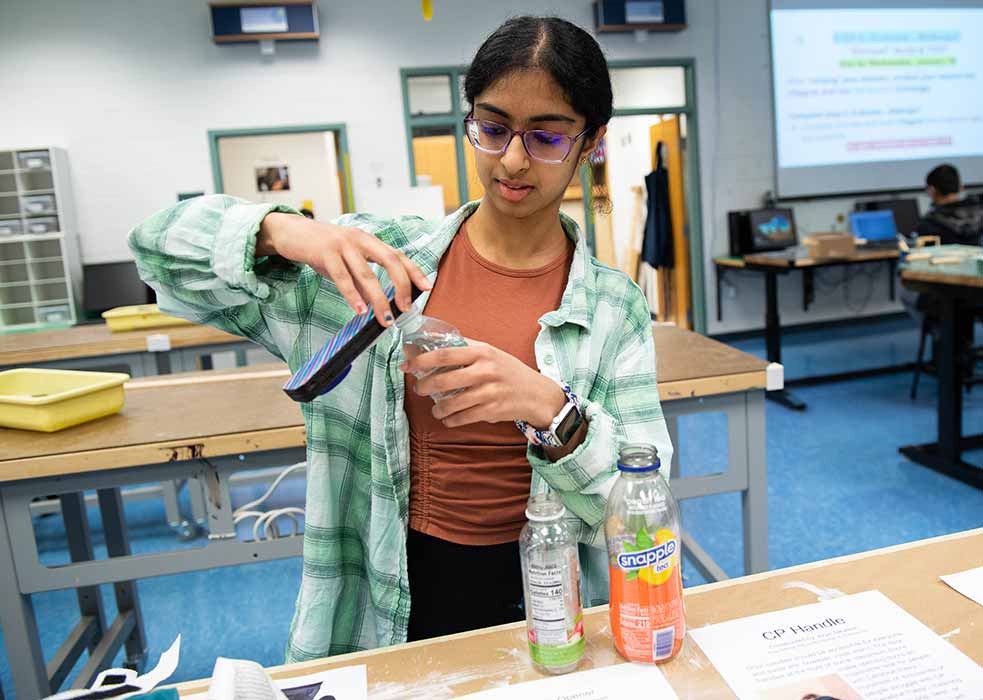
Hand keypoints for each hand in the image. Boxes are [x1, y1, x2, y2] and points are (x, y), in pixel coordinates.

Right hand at [257, 212, 430, 325]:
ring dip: (378, 299)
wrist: (291, 232)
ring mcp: (343, 244)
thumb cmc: (321, 249)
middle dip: (401, 285)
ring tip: (385, 319)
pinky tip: (359, 310)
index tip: (426, 288)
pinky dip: (352, 295)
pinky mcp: (325, 252)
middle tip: (406, 308)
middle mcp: (360, 239)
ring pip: (366, 274)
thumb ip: (361, 282)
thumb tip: (375, 304)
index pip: (398, 255)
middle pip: (390, 261)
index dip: (414, 271)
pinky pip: (342, 276)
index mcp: (369, 241)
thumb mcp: (345, 264)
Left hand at [402, 339, 565, 428]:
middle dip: (424, 386)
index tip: (406, 364)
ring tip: (436, 408)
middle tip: (420, 388)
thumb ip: (464, 349)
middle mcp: (485, 370)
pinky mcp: (492, 410)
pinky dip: (451, 420)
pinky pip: (463, 418)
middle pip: (443, 380)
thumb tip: (429, 344)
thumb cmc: (507, 370)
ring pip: (452, 403)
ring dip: (438, 408)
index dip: (420, 360)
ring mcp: (489, 391)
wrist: (536, 393)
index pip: (444, 354)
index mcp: (481, 351)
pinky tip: (448, 418)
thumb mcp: (489, 353)